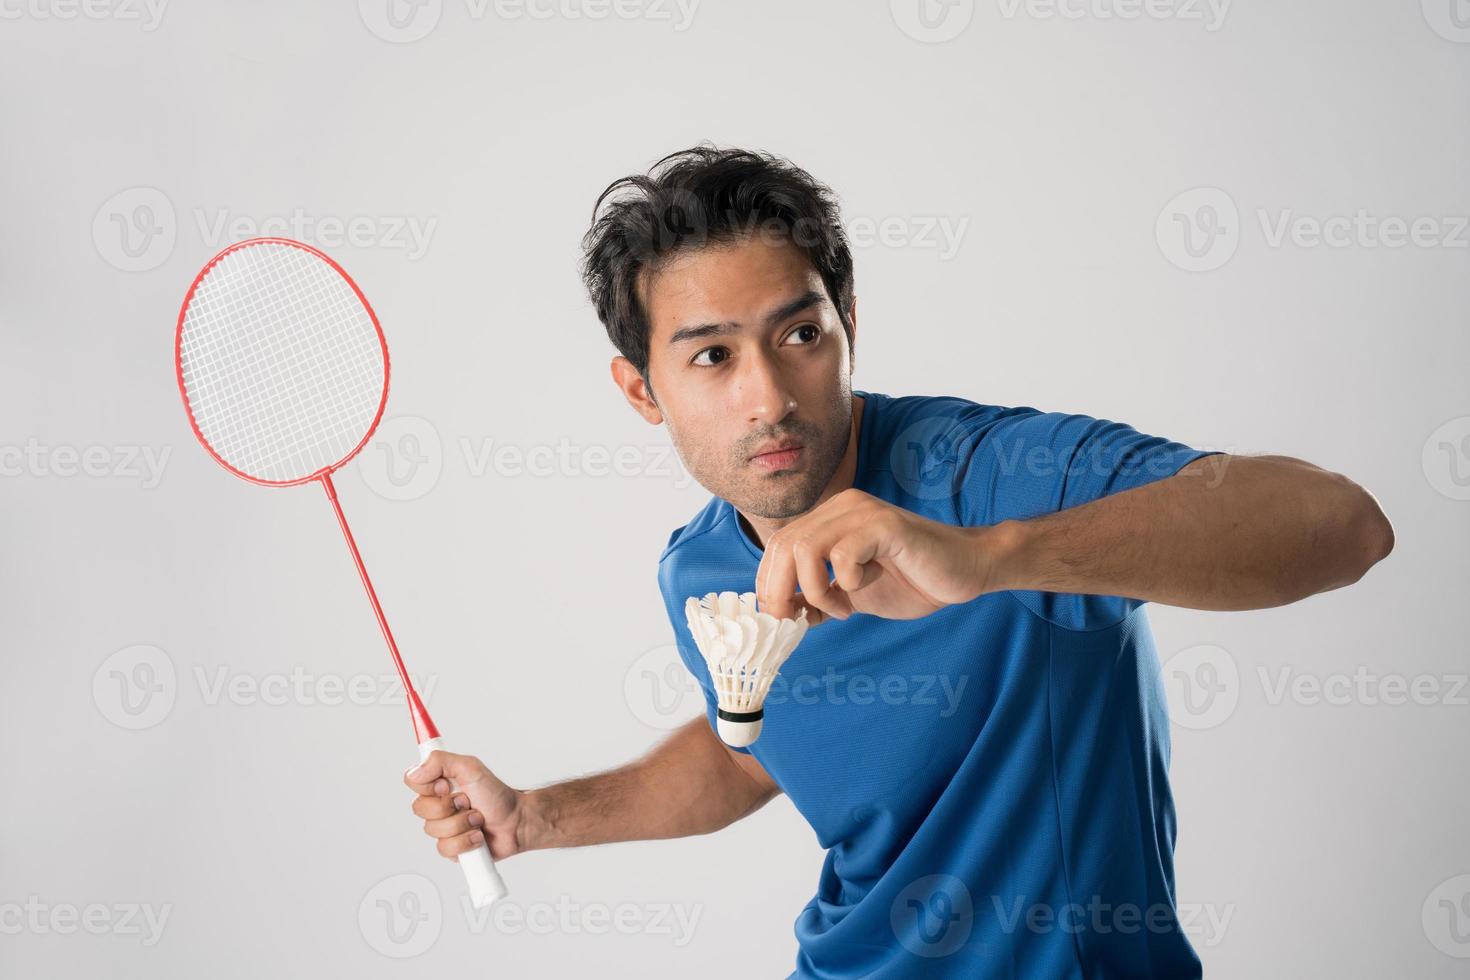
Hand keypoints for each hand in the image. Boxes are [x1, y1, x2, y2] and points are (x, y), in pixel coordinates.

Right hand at [404, 750, 523, 861]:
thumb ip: (441, 761)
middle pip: (419, 808)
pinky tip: (477, 836)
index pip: (412, 780)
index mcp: (440, 783)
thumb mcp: (471, 768)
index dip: (428, 786)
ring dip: (461, 824)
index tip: (447, 785)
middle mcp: (439, 804)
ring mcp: (443, 827)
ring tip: (477, 819)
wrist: (516, 822)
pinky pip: (444, 848)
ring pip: (432, 830)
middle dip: (449, 807)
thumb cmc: (497, 795)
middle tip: (468, 802)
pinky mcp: (450, 847)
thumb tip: (415, 771)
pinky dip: (465, 841)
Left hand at [755, 488, 1006, 623]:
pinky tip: (866, 586)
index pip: (778, 544)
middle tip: (799, 619)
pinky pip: (843, 555)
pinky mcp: (885, 526)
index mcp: (830, 517)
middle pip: (783, 545)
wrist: (965, 571)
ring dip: (817, 590)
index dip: (770, 583)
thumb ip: (819, 597)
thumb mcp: (853, 595)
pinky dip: (847, 582)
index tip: (783, 616)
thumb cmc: (913, 579)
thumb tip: (784, 611)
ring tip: (842, 607)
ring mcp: (863, 512)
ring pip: (805, 549)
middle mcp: (842, 507)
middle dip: (781, 591)